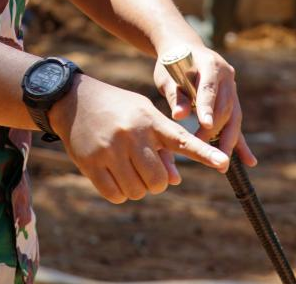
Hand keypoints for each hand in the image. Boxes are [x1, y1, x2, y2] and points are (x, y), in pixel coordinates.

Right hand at [49, 75, 230, 203]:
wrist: (71, 99)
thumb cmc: (116, 109)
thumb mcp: (142, 116)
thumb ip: (162, 146)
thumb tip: (174, 181)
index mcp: (150, 120)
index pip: (182, 139)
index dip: (204, 153)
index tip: (224, 163)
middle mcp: (132, 134)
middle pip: (159, 180)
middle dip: (156, 181)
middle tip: (145, 169)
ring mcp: (110, 150)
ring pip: (138, 191)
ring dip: (137, 188)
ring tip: (127, 168)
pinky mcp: (90, 164)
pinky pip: (116, 195)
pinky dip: (119, 193)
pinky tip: (113, 176)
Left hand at [153, 44, 257, 163]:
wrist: (184, 48)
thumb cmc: (171, 63)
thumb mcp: (168, 75)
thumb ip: (175, 94)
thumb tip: (179, 116)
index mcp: (209, 64)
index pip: (209, 88)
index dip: (207, 108)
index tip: (204, 125)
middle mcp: (226, 75)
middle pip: (224, 106)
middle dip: (215, 131)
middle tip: (204, 151)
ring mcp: (232, 87)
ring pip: (234, 116)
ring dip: (228, 140)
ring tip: (223, 163)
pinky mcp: (232, 99)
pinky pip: (236, 122)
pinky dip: (240, 142)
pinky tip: (249, 161)